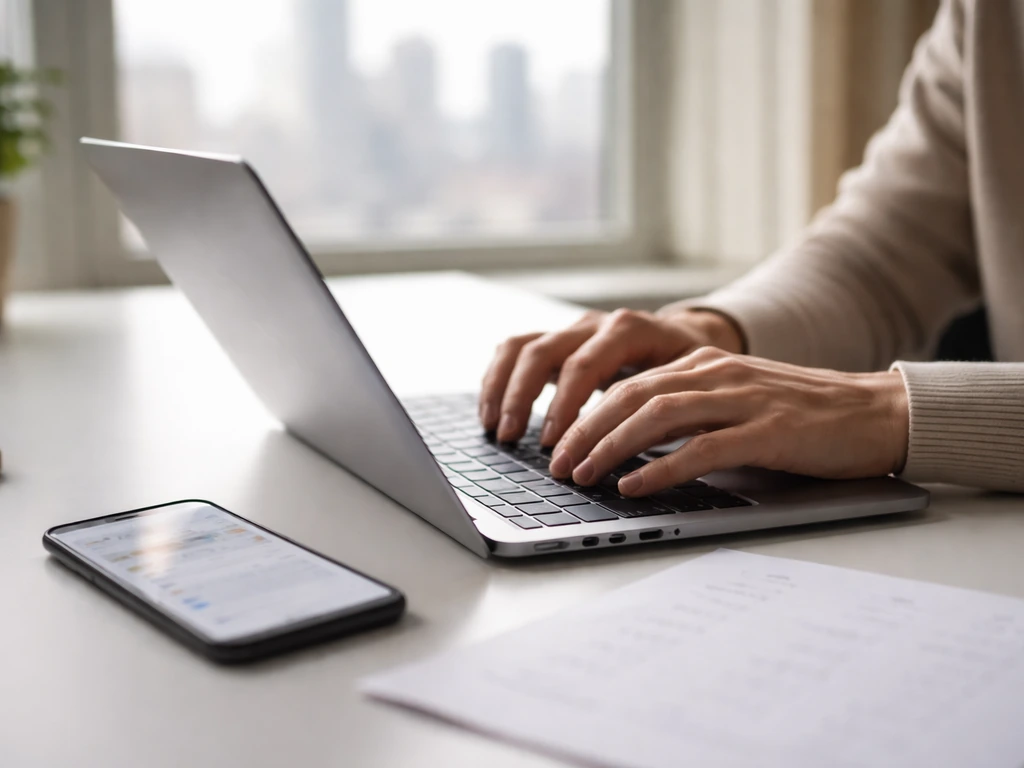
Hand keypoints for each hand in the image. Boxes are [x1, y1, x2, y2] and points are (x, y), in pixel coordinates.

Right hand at [479, 308, 743, 444]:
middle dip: (524, 400)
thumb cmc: (691, 371)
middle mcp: (595, 324)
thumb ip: (663, 408)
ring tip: (496, 430)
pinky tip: (491, 414)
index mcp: (628, 329)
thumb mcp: (688, 386)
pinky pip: (514, 351)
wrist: (690, 339)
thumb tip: (644, 455)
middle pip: (544, 352)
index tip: (552, 444)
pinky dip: (497, 380)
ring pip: (521, 347)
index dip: (563, 406)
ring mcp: (572, 330)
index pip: (583, 365)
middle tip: (515, 440)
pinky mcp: (557, 342)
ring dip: (503, 389)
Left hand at [548, 347, 909, 495]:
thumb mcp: (736, 399)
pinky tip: (635, 485)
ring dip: (611, 447)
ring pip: (656, 416)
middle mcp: (716, 374)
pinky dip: (661, 467)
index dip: (585, 413)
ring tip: (582, 475)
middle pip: (630, 396)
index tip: (558, 443)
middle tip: (556, 464)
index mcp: (704, 363)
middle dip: (584, 430)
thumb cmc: (803, 416)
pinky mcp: (768, 431)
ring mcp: (742, 400)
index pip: (628, 383)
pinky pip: (701, 448)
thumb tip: (631, 445)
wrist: (878, 413)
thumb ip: (690, 411)